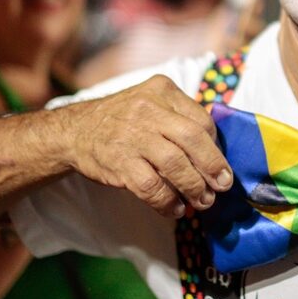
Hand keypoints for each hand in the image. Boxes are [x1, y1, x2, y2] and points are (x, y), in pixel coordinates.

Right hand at [60, 75, 232, 216]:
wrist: (75, 131)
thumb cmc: (123, 120)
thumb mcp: (151, 103)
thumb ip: (179, 119)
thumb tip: (214, 155)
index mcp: (162, 90)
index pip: (201, 119)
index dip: (215, 146)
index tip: (219, 165)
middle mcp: (148, 108)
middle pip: (193, 138)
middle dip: (212, 166)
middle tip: (222, 186)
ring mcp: (132, 135)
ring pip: (175, 164)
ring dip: (193, 187)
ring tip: (202, 201)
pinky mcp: (119, 161)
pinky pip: (151, 186)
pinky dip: (167, 200)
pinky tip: (174, 208)